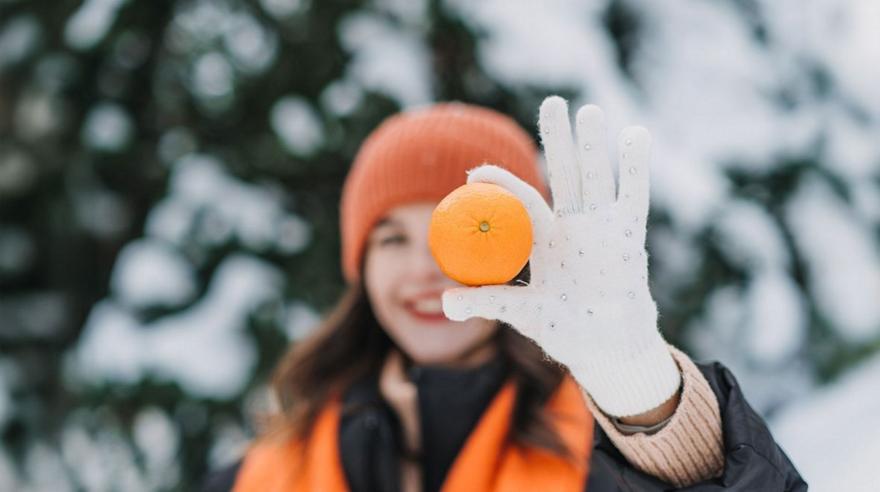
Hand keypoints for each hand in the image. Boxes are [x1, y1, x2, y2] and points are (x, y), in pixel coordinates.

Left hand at [442, 96, 680, 416]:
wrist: (609, 350)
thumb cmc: (566, 329)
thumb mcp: (524, 314)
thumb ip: (488, 302)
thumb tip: (443, 304)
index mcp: (543, 241)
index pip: (520, 203)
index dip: (500, 184)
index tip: (475, 171)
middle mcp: (572, 227)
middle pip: (565, 174)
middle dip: (558, 139)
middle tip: (553, 103)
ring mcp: (601, 229)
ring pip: (596, 178)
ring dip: (592, 146)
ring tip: (587, 110)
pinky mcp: (628, 236)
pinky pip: (633, 196)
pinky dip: (635, 167)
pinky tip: (635, 134)